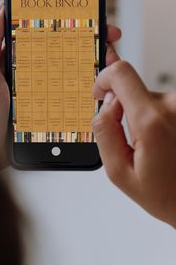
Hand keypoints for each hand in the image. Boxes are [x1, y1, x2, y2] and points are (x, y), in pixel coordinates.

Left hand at [0, 3, 120, 169]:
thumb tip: (2, 10)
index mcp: (18, 61)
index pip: (46, 36)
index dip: (66, 24)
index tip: (87, 16)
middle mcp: (34, 75)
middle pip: (65, 53)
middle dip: (89, 43)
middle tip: (109, 37)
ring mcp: (43, 93)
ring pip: (73, 75)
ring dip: (94, 67)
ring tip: (111, 62)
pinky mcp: (50, 111)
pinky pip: (72, 99)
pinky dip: (88, 94)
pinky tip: (101, 89)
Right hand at [92, 60, 175, 227]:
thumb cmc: (166, 194)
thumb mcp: (119, 171)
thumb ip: (105, 130)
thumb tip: (106, 102)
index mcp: (151, 121)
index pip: (121, 73)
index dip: (104, 79)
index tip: (99, 93)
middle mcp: (173, 106)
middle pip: (132, 89)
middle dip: (124, 110)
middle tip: (132, 140)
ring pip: (147, 99)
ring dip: (142, 118)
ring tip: (152, 146)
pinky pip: (161, 105)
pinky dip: (155, 120)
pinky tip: (163, 142)